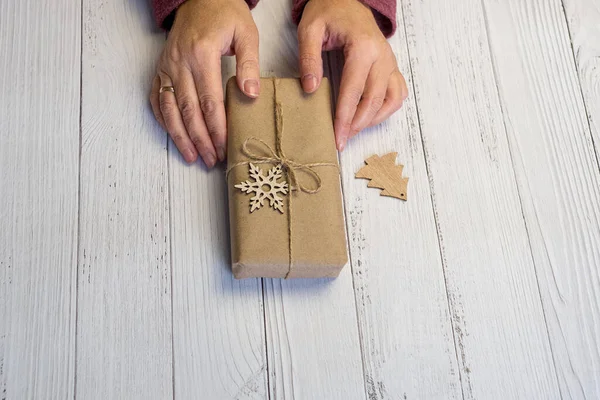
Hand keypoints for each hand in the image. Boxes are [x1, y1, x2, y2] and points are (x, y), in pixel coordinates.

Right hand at [150, 0, 259, 166]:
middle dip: (200, 140)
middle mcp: (180, 63)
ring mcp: (167, 66)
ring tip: (192, 156)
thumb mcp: (246, 33)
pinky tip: (173, 135)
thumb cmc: (225, 13)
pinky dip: (163, 119)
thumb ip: (249, 64)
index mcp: (202, 55)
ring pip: (170, 109)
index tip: (225, 147)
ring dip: (180, 136)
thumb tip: (251, 94)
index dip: (217, 129)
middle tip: (212, 160)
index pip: (210, 102)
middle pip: (189, 111)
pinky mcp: (160, 68)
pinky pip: (157, 98)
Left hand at [297, 0, 407, 149]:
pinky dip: (387, 109)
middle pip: (374, 100)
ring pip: (391, 100)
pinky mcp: (391, 67)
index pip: (354, 90)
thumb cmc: (329, 12)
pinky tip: (370, 116)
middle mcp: (382, 56)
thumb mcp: (310, 29)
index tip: (337, 137)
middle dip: (357, 125)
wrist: (347, 0)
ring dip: (374, 119)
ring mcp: (390, 62)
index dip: (345, 117)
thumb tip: (310, 89)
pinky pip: (398, 93)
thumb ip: (309, 58)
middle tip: (342, 140)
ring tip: (353, 129)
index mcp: (362, 47)